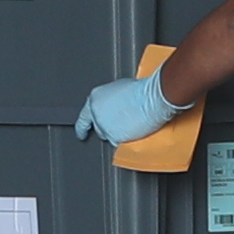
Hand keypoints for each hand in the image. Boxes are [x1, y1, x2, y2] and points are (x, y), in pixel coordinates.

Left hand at [73, 71, 187, 145]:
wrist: (151, 98)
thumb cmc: (141, 90)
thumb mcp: (119, 90)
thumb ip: (111, 101)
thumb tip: (113, 109)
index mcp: (95, 99)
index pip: (83, 117)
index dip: (82, 127)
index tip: (82, 134)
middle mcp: (96, 113)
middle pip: (98, 128)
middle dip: (107, 128)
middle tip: (121, 123)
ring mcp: (104, 126)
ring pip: (108, 137)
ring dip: (118, 133)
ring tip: (131, 124)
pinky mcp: (114, 137)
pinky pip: (118, 143)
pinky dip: (125, 140)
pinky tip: (134, 130)